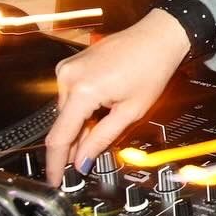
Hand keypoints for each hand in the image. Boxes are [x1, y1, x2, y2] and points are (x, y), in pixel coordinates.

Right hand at [43, 10, 189, 183]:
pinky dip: (82, 108)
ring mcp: (67, 68)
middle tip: (86, 159)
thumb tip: (83, 160)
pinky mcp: (71, 65)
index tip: (55, 179)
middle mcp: (68, 77)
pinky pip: (70, 95)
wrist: (159, 36)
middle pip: (63, 124)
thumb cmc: (153, 67)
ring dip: (80, 125)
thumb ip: (102, 138)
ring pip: (66, 111)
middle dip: (74, 143)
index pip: (59, 137)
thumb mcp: (132, 111)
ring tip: (105, 123)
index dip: (56, 163)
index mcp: (82, 90)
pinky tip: (100, 110)